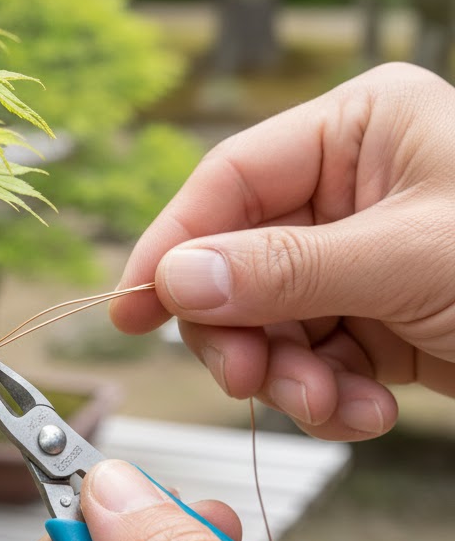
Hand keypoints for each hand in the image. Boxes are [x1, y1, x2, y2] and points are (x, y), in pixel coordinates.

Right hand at [111, 62, 454, 439]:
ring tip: (332, 404)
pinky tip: (364, 409)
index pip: (229, 182)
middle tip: (250, 380)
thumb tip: (174, 281)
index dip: (172, 245)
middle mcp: (350, 189)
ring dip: (289, 376)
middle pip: (237, 261)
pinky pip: (313, 356)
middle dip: (241, 332)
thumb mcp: (408, 258)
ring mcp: (360, 257)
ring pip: (270, 320)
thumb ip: (282, 268)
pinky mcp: (378, 316)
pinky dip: (328, 395)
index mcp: (358, 131)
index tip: (132, 307)